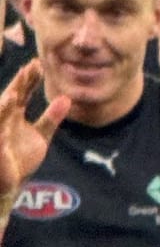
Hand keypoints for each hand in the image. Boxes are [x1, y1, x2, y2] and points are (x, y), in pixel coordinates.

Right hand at [0, 62, 68, 206]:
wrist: (10, 181)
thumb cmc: (21, 156)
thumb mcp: (41, 135)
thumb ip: (52, 117)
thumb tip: (66, 98)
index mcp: (14, 115)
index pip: (22, 93)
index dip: (29, 79)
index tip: (38, 64)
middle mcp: (4, 121)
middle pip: (11, 99)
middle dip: (19, 85)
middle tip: (29, 69)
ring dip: (4, 107)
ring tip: (14, 95)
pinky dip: (0, 137)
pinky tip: (3, 133)